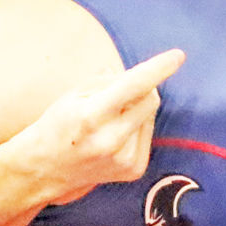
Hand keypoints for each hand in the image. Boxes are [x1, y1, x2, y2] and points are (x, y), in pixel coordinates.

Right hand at [15, 49, 185, 205]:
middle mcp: (111, 140)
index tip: (178, 55)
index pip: (134, 85)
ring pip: (150, 116)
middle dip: (142, 88)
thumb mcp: (74, 93)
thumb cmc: (59, 124)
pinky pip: (149, 134)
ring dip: (136, 110)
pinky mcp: (134, 169)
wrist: (47, 169)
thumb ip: (109, 80)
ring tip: (109, 122)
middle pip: (150, 99)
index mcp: (91, 116)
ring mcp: (125, 159)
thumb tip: (145, 74)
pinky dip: (136, 128)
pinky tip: (114, 137)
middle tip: (117, 94)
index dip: (158, 68)